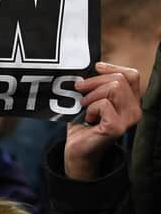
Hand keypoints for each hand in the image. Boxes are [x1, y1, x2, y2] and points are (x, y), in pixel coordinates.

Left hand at [65, 62, 140, 180]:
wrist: (77, 149)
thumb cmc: (82, 123)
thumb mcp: (90, 98)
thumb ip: (96, 83)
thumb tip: (95, 65)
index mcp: (131, 101)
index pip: (131, 74)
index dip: (112, 68)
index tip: (96, 68)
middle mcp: (135, 110)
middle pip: (119, 79)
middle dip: (94, 82)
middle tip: (80, 92)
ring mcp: (129, 119)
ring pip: (114, 88)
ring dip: (92, 95)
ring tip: (85, 107)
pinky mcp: (117, 127)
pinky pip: (104, 104)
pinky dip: (90, 108)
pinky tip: (89, 119)